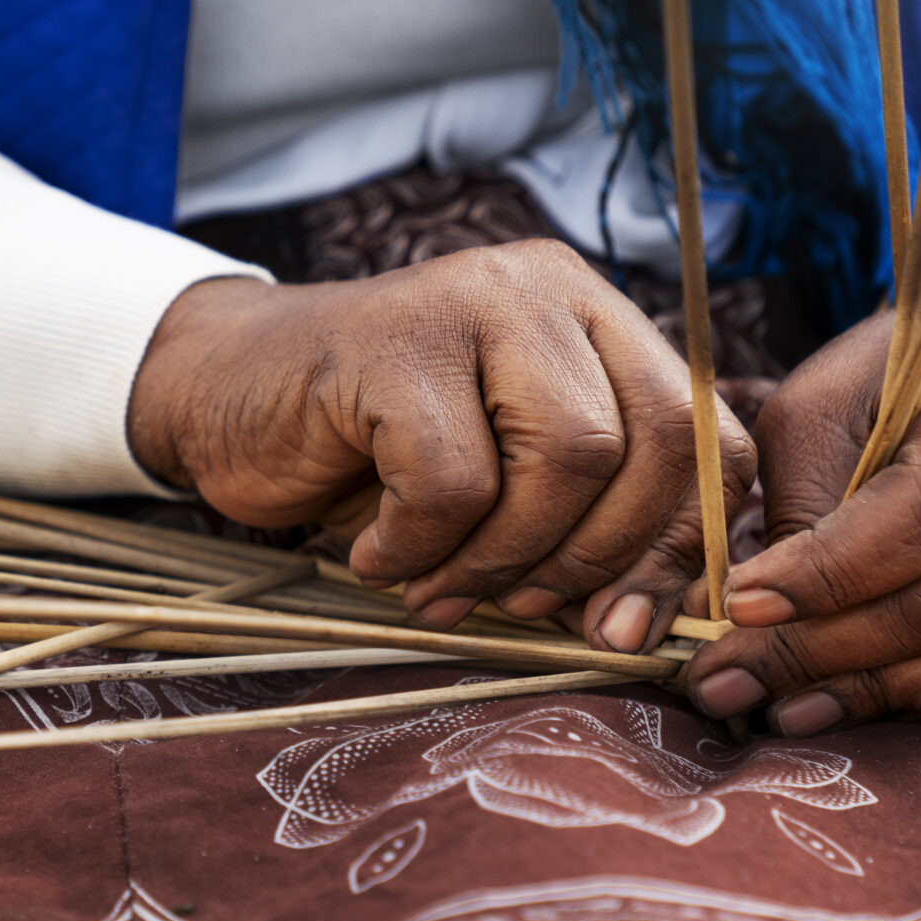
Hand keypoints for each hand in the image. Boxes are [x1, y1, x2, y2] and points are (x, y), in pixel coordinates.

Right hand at [128, 240, 754, 640]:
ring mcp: (472, 303)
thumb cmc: (364, 453)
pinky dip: (418, 548)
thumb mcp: (495, 487)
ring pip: (568, 458)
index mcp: (596, 319)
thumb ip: (575, 529)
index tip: (626, 622)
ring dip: (506, 558)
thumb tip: (643, 627)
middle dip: (599, 558)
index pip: (702, 432)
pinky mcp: (392, 343)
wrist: (219, 397)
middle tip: (531, 613)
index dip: (680, 543)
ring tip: (440, 588)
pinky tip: (374, 554)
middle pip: (652, 442)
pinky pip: (453, 480)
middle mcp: (548, 292)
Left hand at [681, 241, 920, 732]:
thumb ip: (798, 503)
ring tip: (788, 708)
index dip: (832, 571)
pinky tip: (871, 706)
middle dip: (829, 650)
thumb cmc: (886, 396)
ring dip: (885, 694)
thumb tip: (744, 621)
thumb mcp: (820, 410)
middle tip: (730, 679)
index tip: (740, 604)